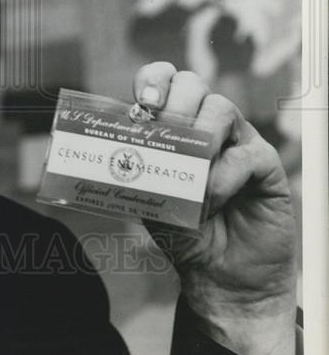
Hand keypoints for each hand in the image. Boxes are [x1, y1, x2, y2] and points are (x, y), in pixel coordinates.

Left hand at [133, 62, 297, 354]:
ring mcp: (237, 140)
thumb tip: (90, 145)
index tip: (143, 101)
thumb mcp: (146, 199)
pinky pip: (245, 153)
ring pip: (221, 108)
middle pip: (192, 83)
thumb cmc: (183, 232)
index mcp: (174, 124)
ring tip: (189, 183)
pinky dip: (222, 177)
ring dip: (199, 143)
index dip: (153, 80)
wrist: (219, 275)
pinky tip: (212, 200)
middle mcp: (206, 124)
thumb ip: (127, 170)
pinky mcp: (264, 163)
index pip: (164, 79)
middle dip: (174, 107)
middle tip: (165, 139)